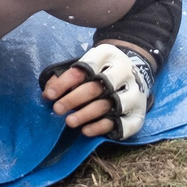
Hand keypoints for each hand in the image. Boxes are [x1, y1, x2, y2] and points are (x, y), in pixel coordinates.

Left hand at [39, 43, 155, 140]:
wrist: (134, 75)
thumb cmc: (101, 71)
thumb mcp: (86, 65)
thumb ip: (66, 76)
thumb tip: (48, 93)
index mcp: (110, 56)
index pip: (86, 67)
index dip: (66, 81)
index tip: (50, 94)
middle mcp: (125, 72)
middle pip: (98, 86)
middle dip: (74, 99)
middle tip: (57, 109)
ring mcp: (135, 93)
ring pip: (110, 104)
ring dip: (87, 114)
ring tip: (69, 122)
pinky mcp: (138, 114)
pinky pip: (122, 124)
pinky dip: (102, 127)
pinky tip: (85, 130)